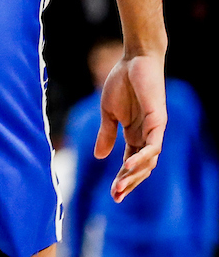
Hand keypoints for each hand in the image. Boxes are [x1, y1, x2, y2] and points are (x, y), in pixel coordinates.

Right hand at [94, 53, 166, 201]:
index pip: (130, 163)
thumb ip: (105, 134)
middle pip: (141, 168)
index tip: (113, 196)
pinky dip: (142, 157)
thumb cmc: (121, 82)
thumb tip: (98, 157)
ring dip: (133, 175)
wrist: (134, 60)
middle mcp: (146, 136)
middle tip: (114, 195)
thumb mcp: (108, 112)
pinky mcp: (158, 121)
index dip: (123, 179)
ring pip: (149, 161)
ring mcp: (153, 130)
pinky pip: (153, 145)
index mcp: (133, 135)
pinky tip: (128, 165)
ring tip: (118, 185)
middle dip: (128, 183)